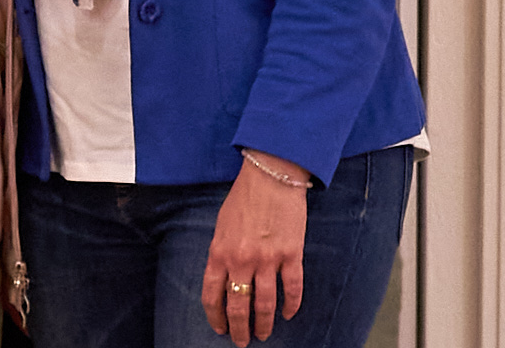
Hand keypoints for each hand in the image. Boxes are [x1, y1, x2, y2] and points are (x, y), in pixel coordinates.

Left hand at [202, 154, 306, 343]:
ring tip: (264, 334)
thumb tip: (223, 280)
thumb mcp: (222, 224)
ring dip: (264, 324)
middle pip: (238, 307)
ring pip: (265, 305)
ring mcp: (267, 259)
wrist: (271, 173)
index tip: (220, 328)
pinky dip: (291, 306)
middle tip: (243, 341)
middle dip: (239, 330)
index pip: (212, 295)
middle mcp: (241, 260)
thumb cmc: (245, 196)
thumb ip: (221, 252)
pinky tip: (289, 314)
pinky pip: (292, 290)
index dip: (216, 317)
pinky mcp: (291, 255)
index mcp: (220, 251)